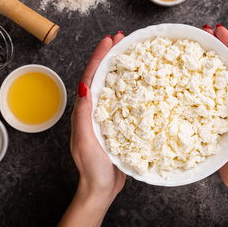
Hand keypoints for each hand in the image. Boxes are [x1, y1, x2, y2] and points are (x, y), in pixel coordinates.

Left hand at [59, 32, 125, 226]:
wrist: (101, 189)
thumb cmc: (92, 168)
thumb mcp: (85, 142)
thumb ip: (83, 116)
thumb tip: (85, 87)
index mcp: (85, 110)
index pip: (91, 77)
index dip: (99, 57)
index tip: (109, 40)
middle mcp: (95, 109)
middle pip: (102, 76)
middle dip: (110, 55)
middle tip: (122, 38)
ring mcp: (107, 115)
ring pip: (114, 85)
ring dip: (121, 67)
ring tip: (132, 52)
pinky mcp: (119, 124)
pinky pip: (125, 100)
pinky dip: (133, 87)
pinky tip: (144, 83)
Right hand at [203, 24, 227, 226]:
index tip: (219, 30)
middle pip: (225, 68)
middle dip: (215, 48)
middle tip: (202, 31)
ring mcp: (222, 110)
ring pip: (211, 81)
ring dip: (202, 63)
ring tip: (190, 48)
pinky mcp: (210, 121)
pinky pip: (201, 100)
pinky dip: (192, 87)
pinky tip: (181, 81)